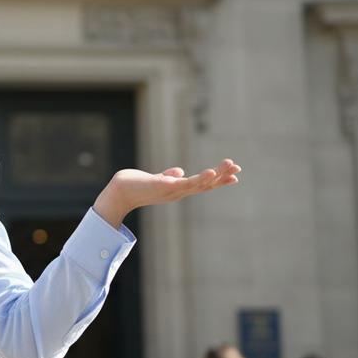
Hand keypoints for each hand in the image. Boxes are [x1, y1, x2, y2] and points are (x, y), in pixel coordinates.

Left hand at [93, 159, 241, 226]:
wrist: (119, 192)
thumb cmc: (136, 186)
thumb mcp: (156, 179)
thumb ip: (168, 176)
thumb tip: (179, 171)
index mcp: (178, 189)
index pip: (203, 185)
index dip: (219, 181)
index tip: (235, 176)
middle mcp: (178, 192)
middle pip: (205, 185)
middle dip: (222, 177)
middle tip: (238, 168)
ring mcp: (173, 191)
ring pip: (200, 183)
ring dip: (216, 175)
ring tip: (231, 165)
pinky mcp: (165, 187)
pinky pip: (186, 183)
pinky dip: (200, 179)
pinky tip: (211, 172)